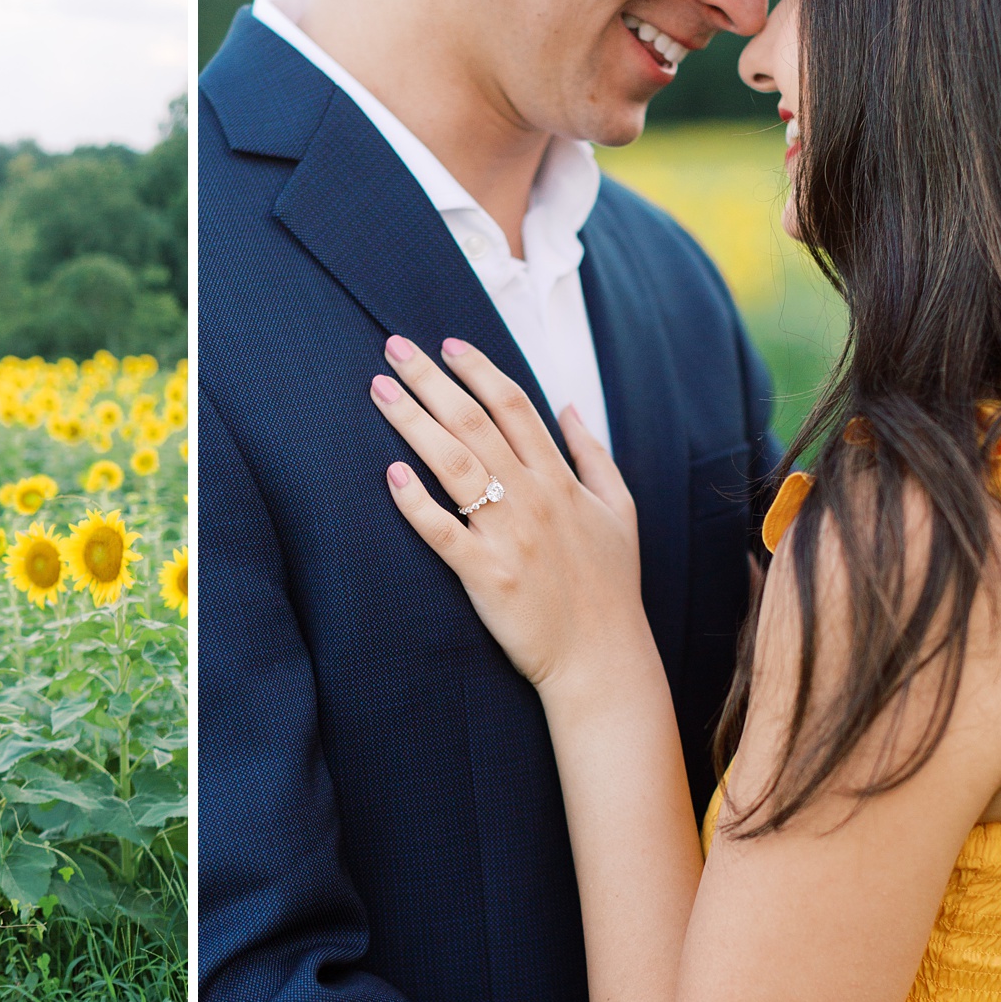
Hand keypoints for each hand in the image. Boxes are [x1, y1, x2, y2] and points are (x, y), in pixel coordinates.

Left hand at [371, 336, 643, 693]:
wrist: (603, 658)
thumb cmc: (609, 586)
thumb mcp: (620, 510)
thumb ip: (593, 455)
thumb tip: (570, 407)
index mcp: (560, 479)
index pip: (515, 406)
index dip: (479, 370)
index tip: (447, 344)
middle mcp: (534, 498)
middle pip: (475, 422)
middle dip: (433, 380)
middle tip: (395, 347)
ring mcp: (510, 536)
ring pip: (455, 465)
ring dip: (414, 422)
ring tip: (380, 390)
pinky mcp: (488, 576)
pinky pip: (444, 533)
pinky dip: (416, 503)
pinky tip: (390, 474)